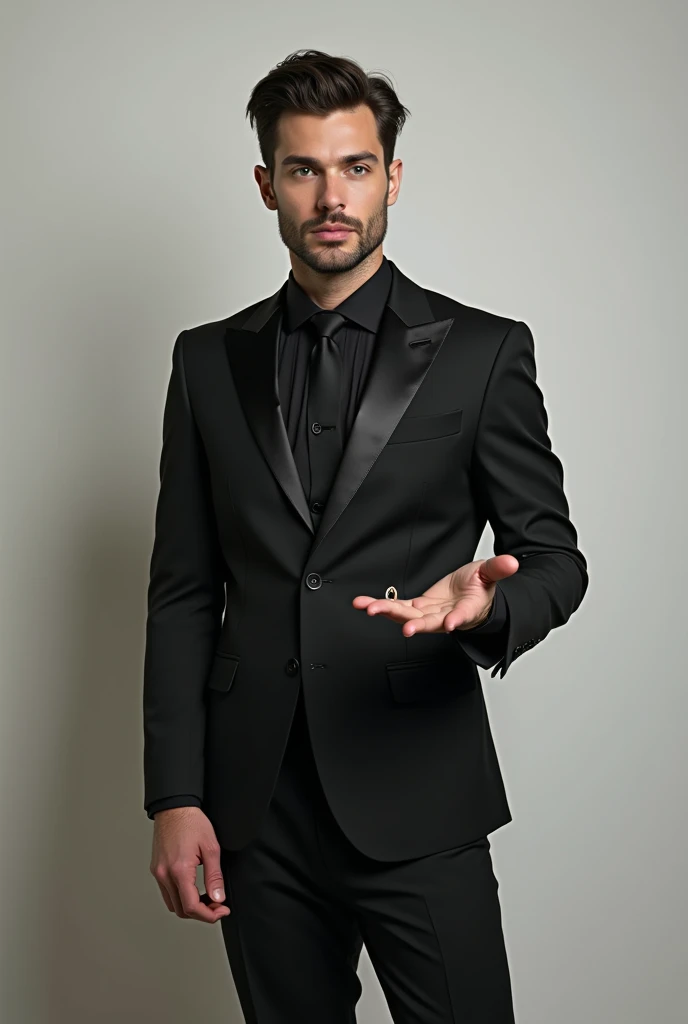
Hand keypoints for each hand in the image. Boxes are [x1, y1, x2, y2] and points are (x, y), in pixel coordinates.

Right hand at [150, 806, 229, 922]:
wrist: (174, 807)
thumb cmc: (192, 822)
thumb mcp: (211, 847)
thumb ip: (215, 876)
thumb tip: (218, 898)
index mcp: (179, 870)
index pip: (192, 906)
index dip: (209, 915)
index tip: (222, 910)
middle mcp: (165, 875)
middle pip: (181, 910)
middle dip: (201, 913)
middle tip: (218, 906)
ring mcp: (158, 873)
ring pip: (172, 904)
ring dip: (190, 907)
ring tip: (207, 898)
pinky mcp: (156, 869)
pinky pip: (167, 893)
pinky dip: (180, 897)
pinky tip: (193, 890)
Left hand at [352, 554, 518, 636]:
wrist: (469, 594)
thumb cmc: (480, 587)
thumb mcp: (490, 574)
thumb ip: (498, 569)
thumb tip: (512, 562)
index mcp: (467, 609)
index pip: (463, 615)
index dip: (457, 619)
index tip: (450, 623)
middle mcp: (445, 617)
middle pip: (429, 622)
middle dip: (416, 624)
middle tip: (406, 628)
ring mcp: (428, 614)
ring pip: (406, 616)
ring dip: (388, 612)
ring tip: (369, 608)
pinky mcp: (416, 608)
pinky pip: (395, 608)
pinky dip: (379, 605)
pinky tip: (362, 604)